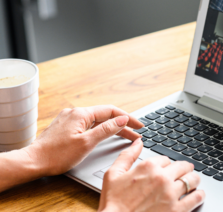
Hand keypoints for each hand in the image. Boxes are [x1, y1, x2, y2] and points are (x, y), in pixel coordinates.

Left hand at [25, 105, 143, 175]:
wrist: (33, 162)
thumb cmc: (57, 155)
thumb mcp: (87, 143)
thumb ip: (107, 129)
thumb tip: (122, 119)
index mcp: (81, 113)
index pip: (111, 111)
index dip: (128, 118)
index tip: (139, 126)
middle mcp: (75, 112)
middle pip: (105, 116)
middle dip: (122, 124)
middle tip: (136, 134)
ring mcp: (70, 119)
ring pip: (97, 121)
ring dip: (112, 127)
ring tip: (126, 136)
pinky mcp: (66, 127)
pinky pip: (88, 124)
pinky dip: (100, 130)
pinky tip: (105, 135)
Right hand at [98, 139, 204, 211]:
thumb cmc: (113, 204)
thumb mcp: (113, 174)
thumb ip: (127, 155)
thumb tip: (138, 142)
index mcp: (148, 167)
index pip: (166, 159)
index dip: (166, 164)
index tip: (167, 168)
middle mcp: (161, 178)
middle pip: (183, 166)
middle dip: (185, 169)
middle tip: (186, 171)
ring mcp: (170, 194)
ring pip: (192, 180)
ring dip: (194, 179)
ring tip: (194, 182)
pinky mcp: (177, 210)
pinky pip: (196, 198)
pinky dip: (199, 195)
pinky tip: (198, 195)